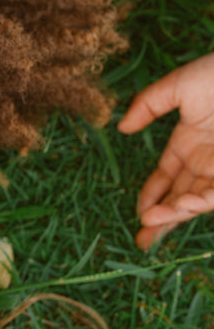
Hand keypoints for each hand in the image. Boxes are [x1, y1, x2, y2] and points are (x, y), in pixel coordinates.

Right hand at [118, 53, 213, 249]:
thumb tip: (122, 127)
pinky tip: (179, 205)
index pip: (165, 179)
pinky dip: (197, 203)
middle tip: (143, 242)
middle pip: (179, 198)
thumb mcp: (178, 86)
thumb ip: (147, 105)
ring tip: (151, 223)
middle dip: (161, 220)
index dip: (151, 197)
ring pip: (196, 201)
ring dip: (174, 216)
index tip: (139, 213)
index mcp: (188, 143)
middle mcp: (205, 161)